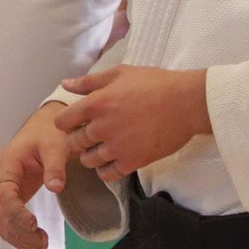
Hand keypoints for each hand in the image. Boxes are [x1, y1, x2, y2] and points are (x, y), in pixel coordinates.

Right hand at [0, 101, 70, 248]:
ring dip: (17, 237)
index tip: (34, 224)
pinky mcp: (8, 198)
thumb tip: (55, 188)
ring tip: (42, 245)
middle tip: (43, 242)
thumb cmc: (48, 135)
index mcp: (6, 165)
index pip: (4, 194)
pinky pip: (5, 221)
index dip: (17, 212)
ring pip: (0, 221)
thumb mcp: (55, 146)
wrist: (42, 130)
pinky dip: (16, 234)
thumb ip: (55, 166)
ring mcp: (0, 190)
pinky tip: (34, 242)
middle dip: (19, 231)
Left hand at [55, 65, 209, 181]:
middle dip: (78, 138)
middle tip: (92, 134)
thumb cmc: (154, 83)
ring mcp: (116, 147)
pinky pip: (107, 174)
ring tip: (103, 147)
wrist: (186, 103)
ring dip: (91, 155)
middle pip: (74, 142)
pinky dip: (105, 170)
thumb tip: (65, 84)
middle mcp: (101, 127)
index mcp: (95, 104)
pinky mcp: (132, 162)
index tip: (77, 121)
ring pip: (88, 160)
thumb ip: (89, 81)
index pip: (62, 121)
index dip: (66, 122)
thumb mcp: (119, 74)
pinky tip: (113, 160)